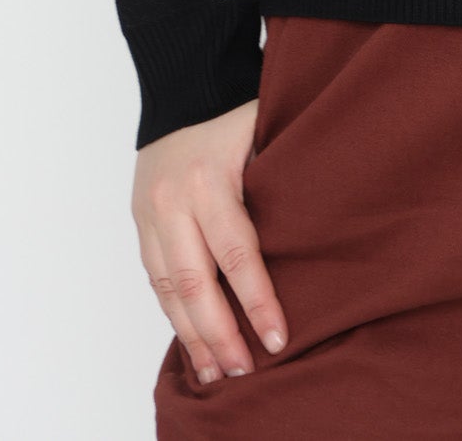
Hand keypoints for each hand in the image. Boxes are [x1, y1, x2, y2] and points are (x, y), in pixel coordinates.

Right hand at [132, 100, 288, 385]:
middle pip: (196, 282)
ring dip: (192, 336)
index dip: (257, 299)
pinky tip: (190, 342)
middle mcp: (174, 202)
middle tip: (245, 371)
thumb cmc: (237, 112)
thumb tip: (321, 231)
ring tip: (215, 373)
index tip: (278, 336)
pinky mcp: (140, 224)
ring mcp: (151, 215)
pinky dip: (173, 314)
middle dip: (220, 334)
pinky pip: (155, 278)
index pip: (236, 251)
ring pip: (169, 289)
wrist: (184, 87)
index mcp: (209, 179)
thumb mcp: (265, 133)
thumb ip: (281, 179)